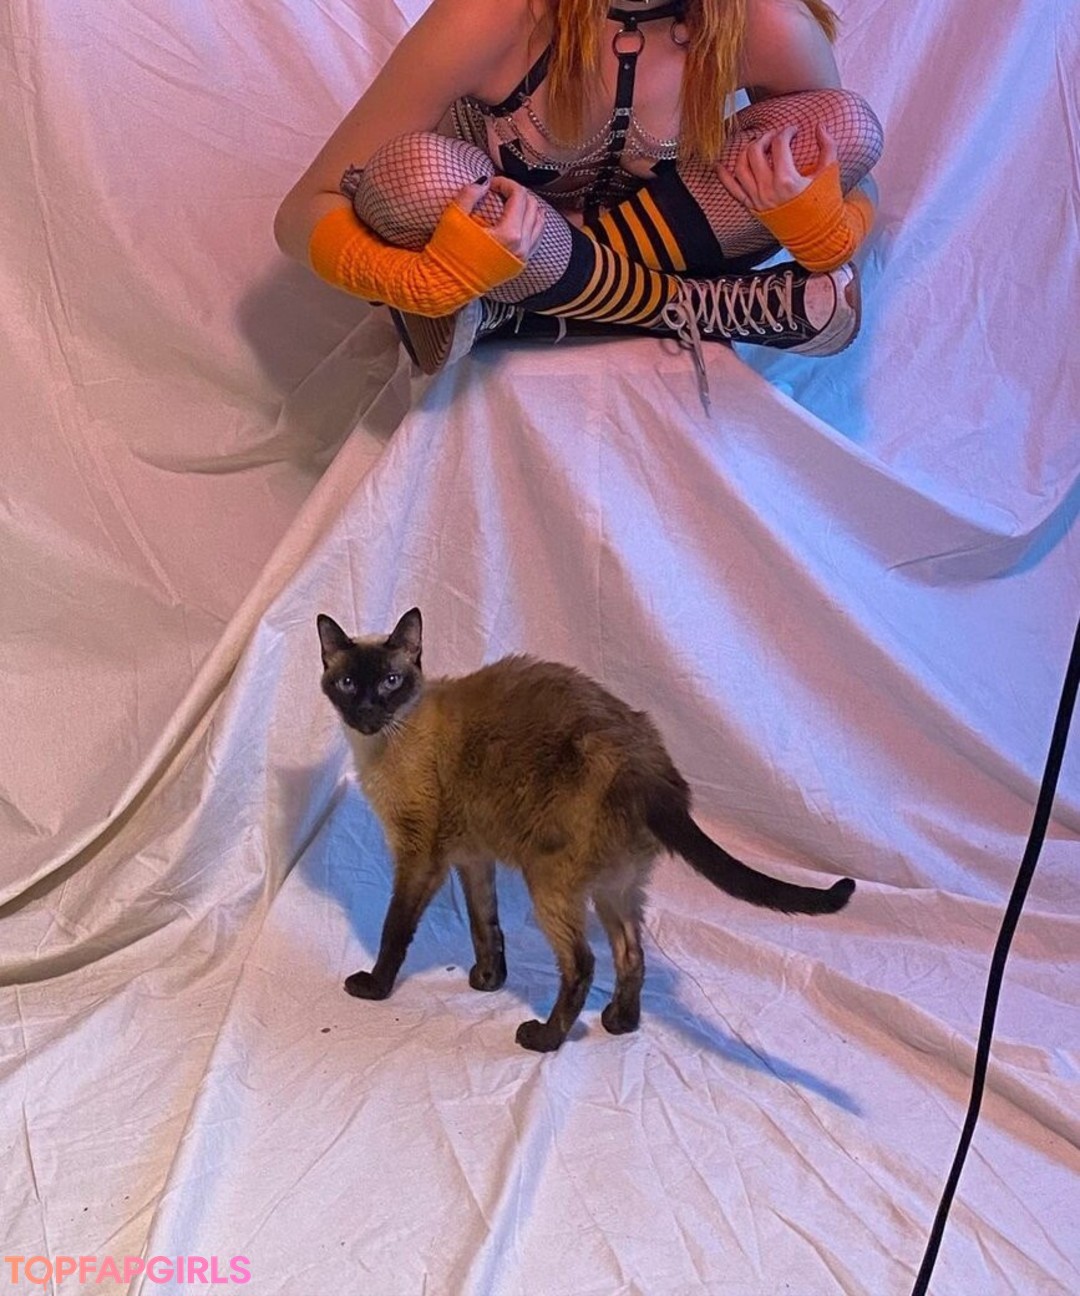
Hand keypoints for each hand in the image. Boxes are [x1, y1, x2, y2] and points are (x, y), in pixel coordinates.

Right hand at [452, 174, 546, 259]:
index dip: (505, 183)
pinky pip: (536, 239)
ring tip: (512, 201)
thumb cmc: (449, 253)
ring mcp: (522, 258)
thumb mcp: (454, 217)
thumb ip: (470, 193)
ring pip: (539, 222)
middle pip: (532, 206)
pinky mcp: (519, 265)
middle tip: (501, 190)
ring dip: (528, 207)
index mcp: (508, 234)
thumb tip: (484, 182)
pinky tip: (521, 219)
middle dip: (517, 193)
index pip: (519, 196)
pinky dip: (532, 224)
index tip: (492, 183)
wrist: (447, 284)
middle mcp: (521, 246)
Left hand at [719, 122, 837, 211]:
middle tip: (774, 136)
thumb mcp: (829, 175)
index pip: (779, 145)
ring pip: (741, 167)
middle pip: (755, 151)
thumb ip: (828, 147)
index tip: (793, 130)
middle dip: (764, 137)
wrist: (816, 236)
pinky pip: (732, 190)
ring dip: (746, 151)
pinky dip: (724, 176)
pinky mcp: (752, 208)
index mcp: (787, 181)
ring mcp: (757, 199)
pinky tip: (720, 165)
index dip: (786, 132)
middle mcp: (768, 190)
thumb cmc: (824, 206)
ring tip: (757, 145)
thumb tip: (821, 126)